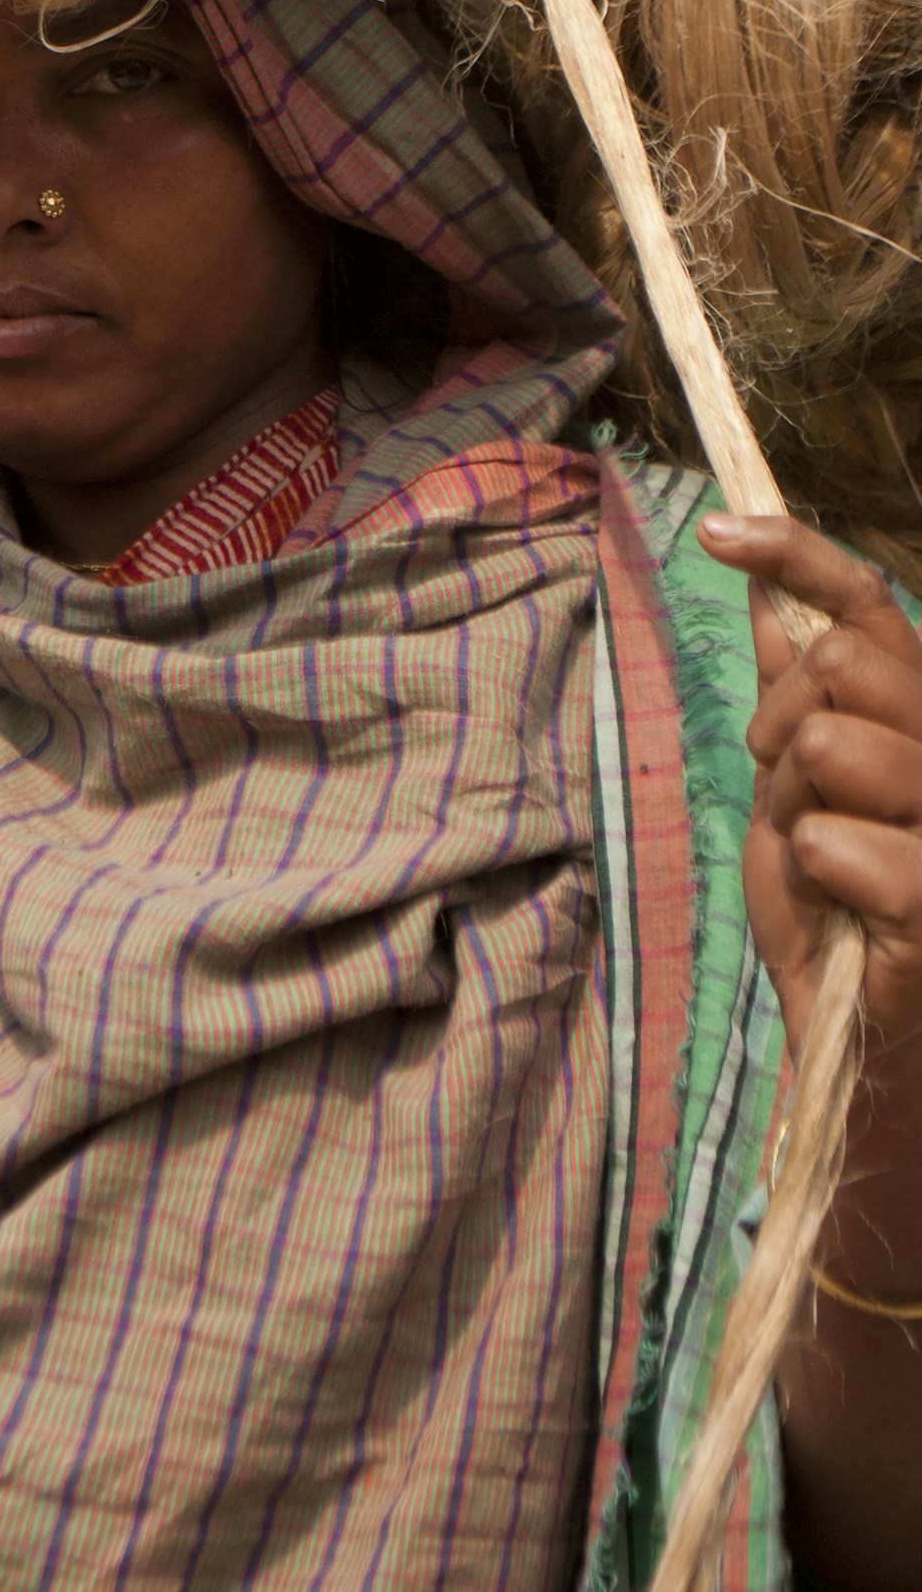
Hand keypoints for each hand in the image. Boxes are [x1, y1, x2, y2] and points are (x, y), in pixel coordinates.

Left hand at [701, 514, 921, 1093]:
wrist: (865, 1058)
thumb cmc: (836, 924)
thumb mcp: (797, 795)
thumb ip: (795, 697)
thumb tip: (767, 590)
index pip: (873, 610)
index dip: (799, 554)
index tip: (718, 533)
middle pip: (842, 665)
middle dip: (779, 723)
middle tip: (790, 794)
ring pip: (833, 744)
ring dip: (792, 804)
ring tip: (820, 861)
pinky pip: (838, 840)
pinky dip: (813, 868)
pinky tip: (838, 905)